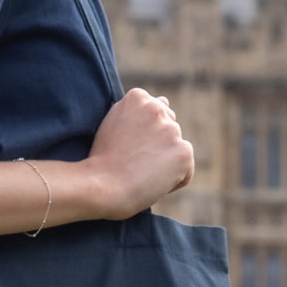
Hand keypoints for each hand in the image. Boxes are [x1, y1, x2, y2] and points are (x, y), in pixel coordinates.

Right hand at [87, 88, 193, 219]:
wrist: (101, 188)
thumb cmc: (100, 165)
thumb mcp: (111, 127)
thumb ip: (133, 116)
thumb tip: (160, 107)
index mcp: (137, 98)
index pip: (156, 111)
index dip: (145, 135)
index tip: (130, 149)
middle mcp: (156, 108)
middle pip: (169, 128)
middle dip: (159, 145)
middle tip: (135, 164)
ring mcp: (172, 130)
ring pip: (176, 150)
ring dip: (164, 164)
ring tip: (140, 176)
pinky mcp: (183, 152)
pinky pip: (185, 172)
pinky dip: (173, 183)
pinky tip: (152, 185)